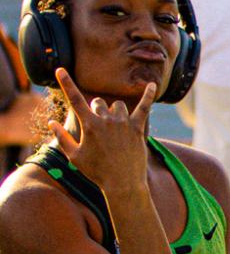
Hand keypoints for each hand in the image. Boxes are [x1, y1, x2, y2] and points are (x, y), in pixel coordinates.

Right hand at [52, 70, 155, 201]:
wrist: (122, 184)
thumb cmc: (96, 172)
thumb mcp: (74, 156)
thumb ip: (62, 138)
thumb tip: (52, 123)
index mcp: (89, 125)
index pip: (74, 99)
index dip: (66, 83)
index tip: (61, 69)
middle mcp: (106, 120)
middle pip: (98, 102)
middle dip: (95, 110)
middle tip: (98, 127)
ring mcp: (123, 123)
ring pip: (116, 105)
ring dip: (113, 111)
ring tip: (114, 126)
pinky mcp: (137, 128)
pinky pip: (144, 107)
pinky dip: (148, 95)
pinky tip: (153, 85)